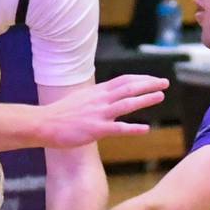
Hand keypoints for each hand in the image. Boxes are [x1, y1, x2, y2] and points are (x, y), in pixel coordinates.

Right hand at [38, 74, 169, 146]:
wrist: (44, 123)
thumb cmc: (61, 114)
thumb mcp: (80, 99)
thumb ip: (96, 98)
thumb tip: (107, 97)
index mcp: (97, 92)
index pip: (124, 80)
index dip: (141, 79)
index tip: (154, 79)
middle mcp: (100, 99)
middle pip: (129, 87)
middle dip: (149, 84)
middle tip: (165, 82)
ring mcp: (99, 114)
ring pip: (127, 104)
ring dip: (145, 99)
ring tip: (160, 96)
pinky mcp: (95, 130)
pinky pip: (118, 128)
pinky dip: (133, 128)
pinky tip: (146, 129)